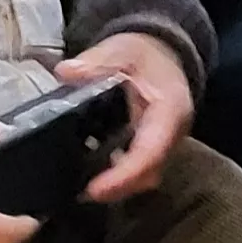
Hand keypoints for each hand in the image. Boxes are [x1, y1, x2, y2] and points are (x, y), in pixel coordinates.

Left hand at [57, 32, 195, 202]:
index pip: (151, 150)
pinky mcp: (154, 149)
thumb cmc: (143, 54)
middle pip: (150, 172)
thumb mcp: (121, 49)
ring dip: (118, 186)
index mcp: (170, 109)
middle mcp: (173, 132)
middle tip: (81, 193)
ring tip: (82, 188)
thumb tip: (68, 72)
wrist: (163, 53)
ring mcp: (165, 143)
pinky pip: (140, 171)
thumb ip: (96, 61)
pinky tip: (91, 174)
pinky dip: (118, 178)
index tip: (95, 189)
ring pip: (146, 177)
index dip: (125, 175)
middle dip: (119, 187)